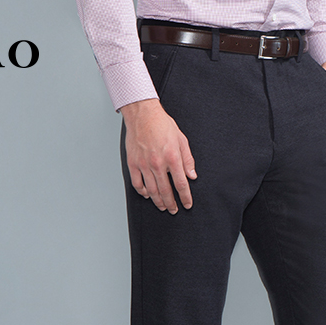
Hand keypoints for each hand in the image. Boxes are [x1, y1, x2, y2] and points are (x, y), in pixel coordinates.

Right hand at [120, 98, 196, 213]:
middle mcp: (158, 163)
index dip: (185, 197)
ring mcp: (144, 164)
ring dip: (158, 201)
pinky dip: (143, 192)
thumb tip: (192, 176)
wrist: (143, 114)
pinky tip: (148, 195)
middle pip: (166, 191)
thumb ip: (188, 160)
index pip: (181, 184)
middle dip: (171, 204)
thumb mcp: (181, 140)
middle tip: (174, 210)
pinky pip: (137, 183)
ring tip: (163, 207)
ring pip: (151, 190)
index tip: (187, 205)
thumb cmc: (162, 125)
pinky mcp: (133, 163)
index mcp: (172, 158)